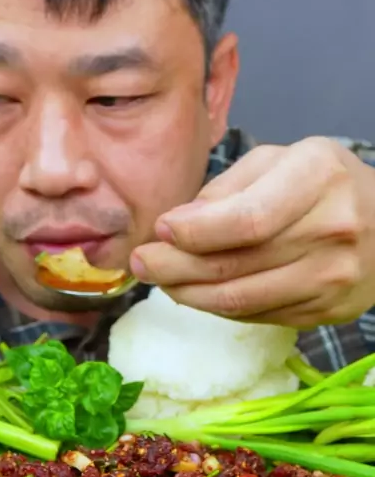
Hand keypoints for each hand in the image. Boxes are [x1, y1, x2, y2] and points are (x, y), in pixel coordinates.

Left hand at [130, 137, 374, 327]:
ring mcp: (335, 277)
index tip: (160, 231)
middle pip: (237, 265)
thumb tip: (173, 227)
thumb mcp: (277, 162)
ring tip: (160, 280)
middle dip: (176, 267)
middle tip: (141, 263)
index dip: (196, 233)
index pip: (247, 220)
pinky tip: (196, 292)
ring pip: (242, 300)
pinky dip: (219, 307)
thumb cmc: (321, 183)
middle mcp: (333, 229)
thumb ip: (225, 189)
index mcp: (318, 177)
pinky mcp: (329, 311)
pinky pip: (258, 315)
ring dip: (189, 293)